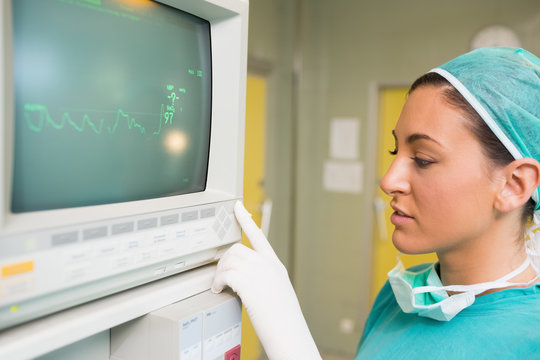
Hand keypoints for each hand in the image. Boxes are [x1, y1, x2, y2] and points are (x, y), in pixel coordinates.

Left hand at [212, 201, 320, 359]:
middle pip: (237, 249)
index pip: (259, 235)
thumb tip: (244, 279)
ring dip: (219, 272)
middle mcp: (268, 266)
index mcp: (275, 266)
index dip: (246, 220)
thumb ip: (264, 279)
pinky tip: (218, 289)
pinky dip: (217, 281)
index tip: (236, 207)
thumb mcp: (278, 293)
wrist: (290, 334)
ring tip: (218, 286)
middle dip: (224, 261)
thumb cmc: (284, 321)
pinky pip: (226, 273)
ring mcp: (260, 274)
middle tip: (220, 276)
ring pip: (230, 260)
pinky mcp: (251, 285)